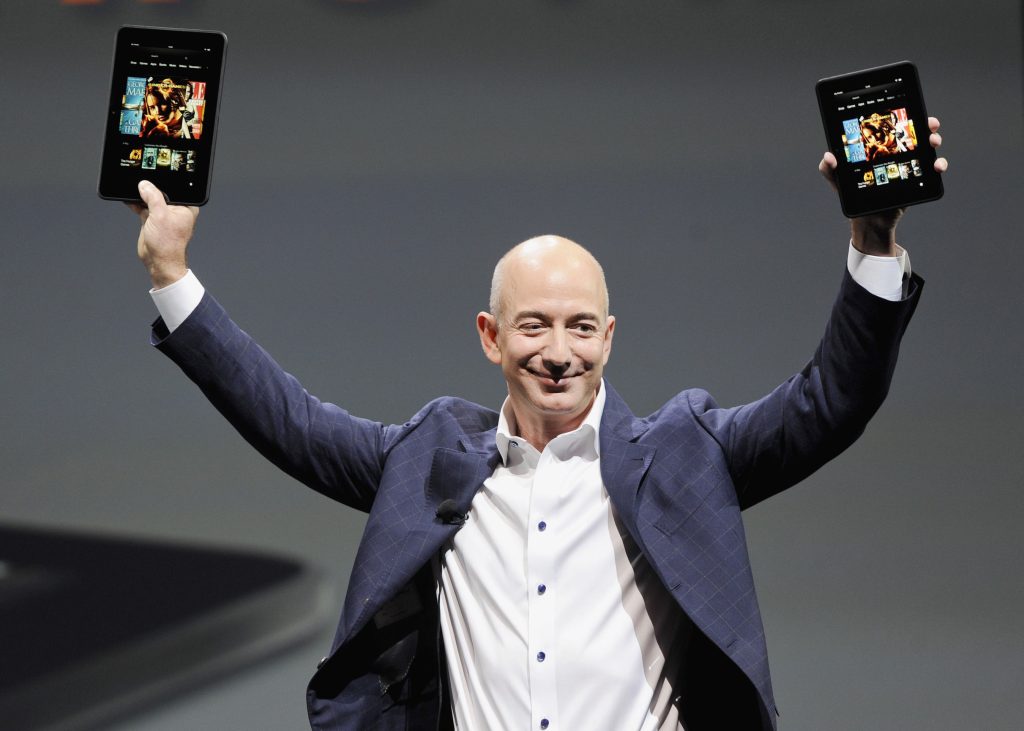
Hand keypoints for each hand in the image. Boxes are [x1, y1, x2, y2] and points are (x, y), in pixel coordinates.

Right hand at [127, 180, 199, 288]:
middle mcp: (175, 209)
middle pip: (161, 192)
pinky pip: (143, 207)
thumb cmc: (168, 244)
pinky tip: (128, 198)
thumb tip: (145, 185)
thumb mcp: (160, 215)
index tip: (151, 175)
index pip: (174, 188)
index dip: (164, 181)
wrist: (159, 262)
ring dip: (141, 195)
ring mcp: (163, 215)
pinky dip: (136, 203)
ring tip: (132, 189)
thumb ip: (153, 197)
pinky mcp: (153, 220)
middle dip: (150, 188)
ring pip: (151, 199)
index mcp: (185, 207)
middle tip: (139, 181)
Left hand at [819, 116, 947, 255]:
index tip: (910, 113)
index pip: (893, 128)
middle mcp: (897, 153)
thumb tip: (829, 156)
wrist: (868, 219)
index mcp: (880, 149)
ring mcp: (910, 165)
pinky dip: (939, 164)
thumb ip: (828, 168)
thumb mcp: (837, 180)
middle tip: (928, 127)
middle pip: (915, 134)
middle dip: (926, 126)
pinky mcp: (918, 180)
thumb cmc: (854, 195)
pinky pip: (933, 170)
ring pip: (927, 148)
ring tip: (933, 143)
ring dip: (934, 141)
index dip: (903, 118)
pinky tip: (937, 166)